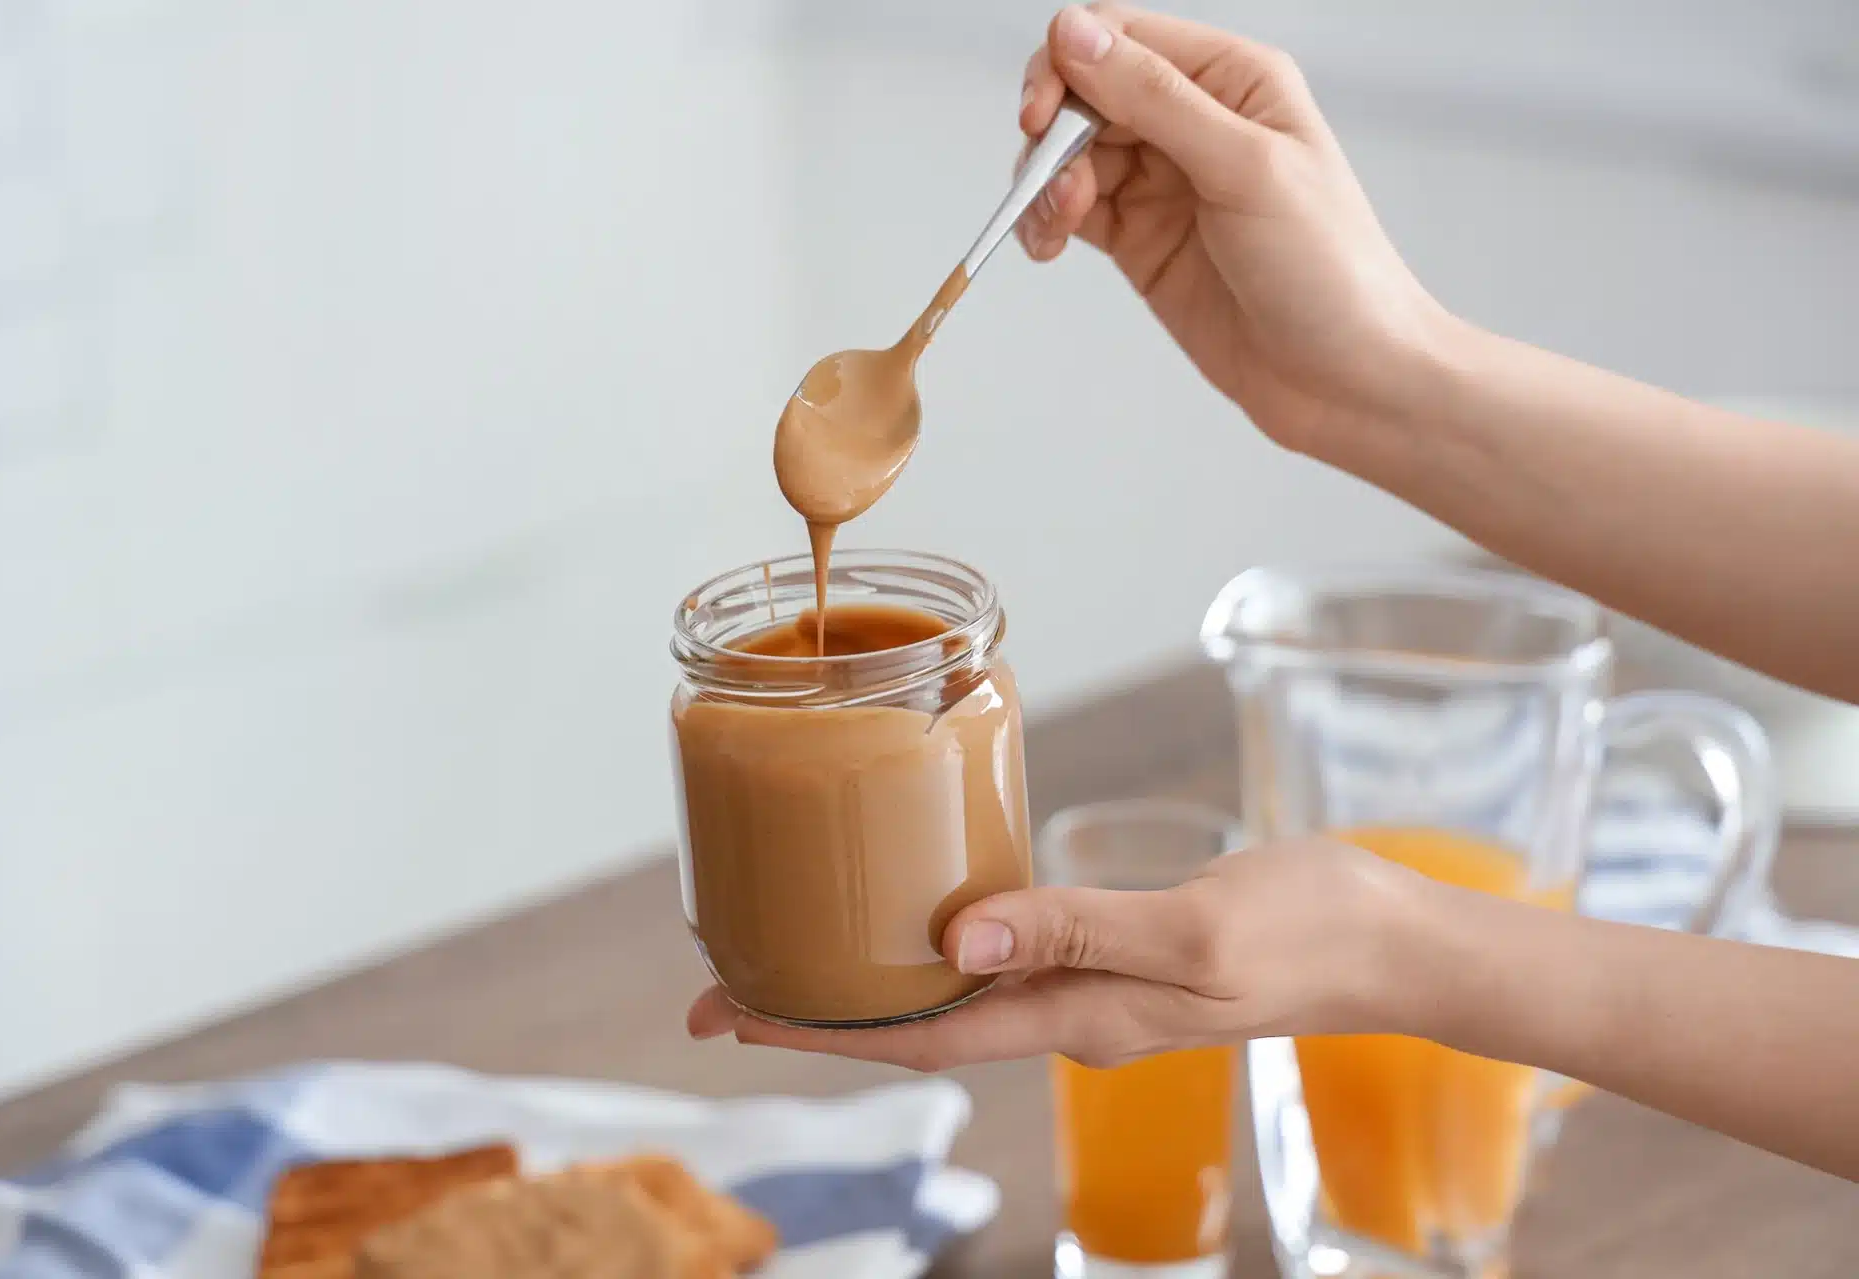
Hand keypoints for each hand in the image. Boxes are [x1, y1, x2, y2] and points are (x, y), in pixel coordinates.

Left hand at [686, 839, 1417, 1070]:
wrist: (1393, 940)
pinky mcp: (1118, 950)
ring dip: (873, 974)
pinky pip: (1007, 950)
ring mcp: (1095, 986)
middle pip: (919, 1023)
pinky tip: (924, 904)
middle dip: (819, 1009)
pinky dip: (943, 934)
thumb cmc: (1308, 932)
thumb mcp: (1193, 933)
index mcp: (1078, 1017)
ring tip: (799, 942)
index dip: (817, 1031)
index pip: (919, 1039)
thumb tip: (955, 943)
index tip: (727, 1016)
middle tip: (726, 980)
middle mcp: (1071, 1012)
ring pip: (956, 990)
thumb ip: (1075, 931)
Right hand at [1017, 5, 1450, 453]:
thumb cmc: (1330, 271)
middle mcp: (1196, 119)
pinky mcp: (1143, 238)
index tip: (1041, 121)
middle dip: (1052, 135)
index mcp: (1233, 79)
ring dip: (1044, 184)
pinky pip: (1073, 209)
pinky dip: (1046, 221)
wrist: (1348, 380)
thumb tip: (1074, 33)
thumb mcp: (1244, 168)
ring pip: (1070, 153)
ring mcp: (1166, 181)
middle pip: (1084, 92)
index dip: (1066, 68)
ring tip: (1057, 228)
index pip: (1120, 37)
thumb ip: (1155, 98)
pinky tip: (1048, 245)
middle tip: (1054, 189)